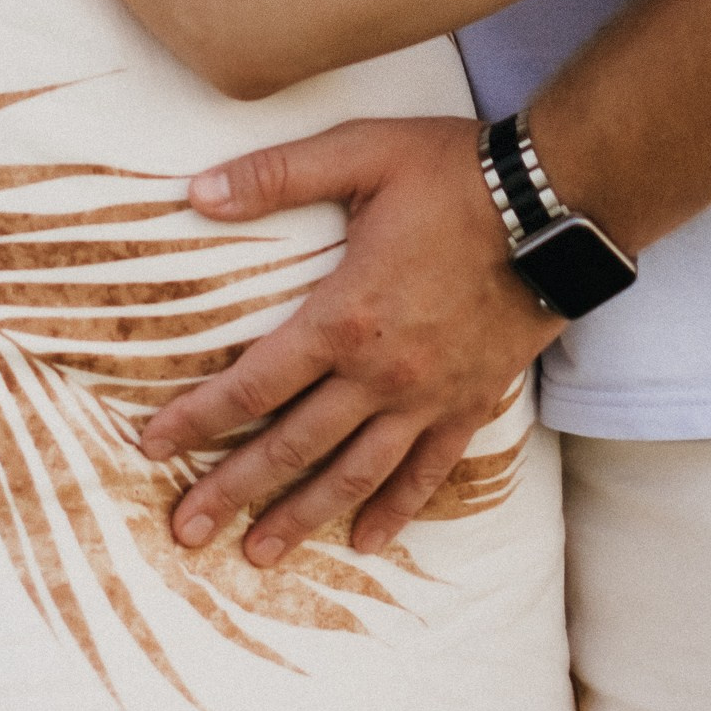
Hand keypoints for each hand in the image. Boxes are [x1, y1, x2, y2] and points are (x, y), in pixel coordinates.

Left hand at [138, 117, 557, 560]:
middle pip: (293, 446)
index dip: (200, 417)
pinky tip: (366, 541)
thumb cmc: (454, 172)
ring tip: (257, 556)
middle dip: (233, 490)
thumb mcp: (361, 154)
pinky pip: (427, 473)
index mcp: (344, 317)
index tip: (152, 447)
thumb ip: (277, 175)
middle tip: (184, 531)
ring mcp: (428, 397)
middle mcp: (381, 373)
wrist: (557, 201)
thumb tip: (199, 191)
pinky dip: (395, 510)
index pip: (254, 383)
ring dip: (302, 517)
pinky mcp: (470, 403)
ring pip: (354, 475)